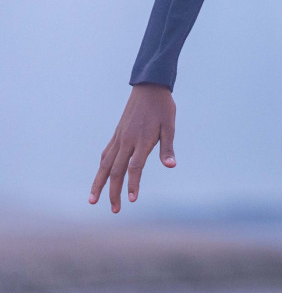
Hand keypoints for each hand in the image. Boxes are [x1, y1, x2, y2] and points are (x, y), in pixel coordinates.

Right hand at [90, 84, 176, 211]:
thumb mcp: (170, 126)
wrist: (149, 88)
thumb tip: (171, 166)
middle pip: (116, 171)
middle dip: (114, 192)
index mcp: (141, 140)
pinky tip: (100, 177)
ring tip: (93, 201)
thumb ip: (168, 148)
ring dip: (99, 184)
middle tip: (115, 210)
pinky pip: (106, 155)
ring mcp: (119, 138)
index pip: (135, 167)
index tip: (132, 200)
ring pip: (105, 165)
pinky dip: (101, 168)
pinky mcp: (116, 135)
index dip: (133, 184)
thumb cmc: (162, 108)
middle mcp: (126, 141)